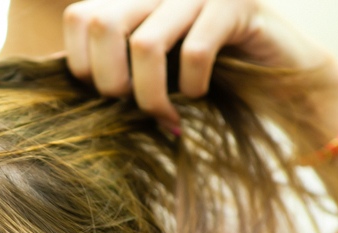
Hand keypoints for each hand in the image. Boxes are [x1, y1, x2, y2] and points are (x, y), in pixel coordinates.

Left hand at [62, 0, 334, 125]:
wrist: (280, 73)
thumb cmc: (207, 76)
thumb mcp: (152, 67)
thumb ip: (112, 63)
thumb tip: (56, 80)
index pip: (81, 16)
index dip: (83, 63)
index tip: (106, 95)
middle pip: (103, 23)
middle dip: (110, 81)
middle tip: (131, 108)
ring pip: (145, 44)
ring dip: (150, 95)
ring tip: (165, 116)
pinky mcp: (237, 7)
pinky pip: (195, 52)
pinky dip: (190, 87)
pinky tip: (197, 97)